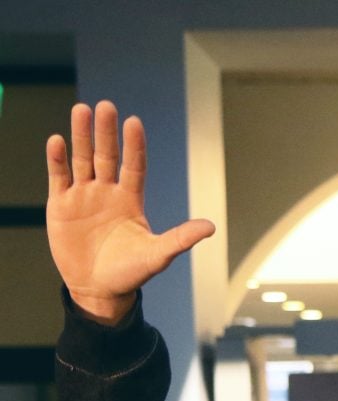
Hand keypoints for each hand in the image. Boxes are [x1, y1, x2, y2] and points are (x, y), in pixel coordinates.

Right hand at [46, 101, 214, 323]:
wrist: (99, 289)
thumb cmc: (131, 272)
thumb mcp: (158, 255)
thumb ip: (180, 238)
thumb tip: (211, 226)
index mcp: (130, 200)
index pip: (134, 166)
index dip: (134, 146)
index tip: (134, 123)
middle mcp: (107, 192)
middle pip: (106, 156)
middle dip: (106, 132)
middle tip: (106, 106)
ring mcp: (83, 197)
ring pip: (82, 159)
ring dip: (81, 136)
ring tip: (81, 110)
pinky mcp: (61, 206)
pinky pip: (59, 177)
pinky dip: (58, 160)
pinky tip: (58, 141)